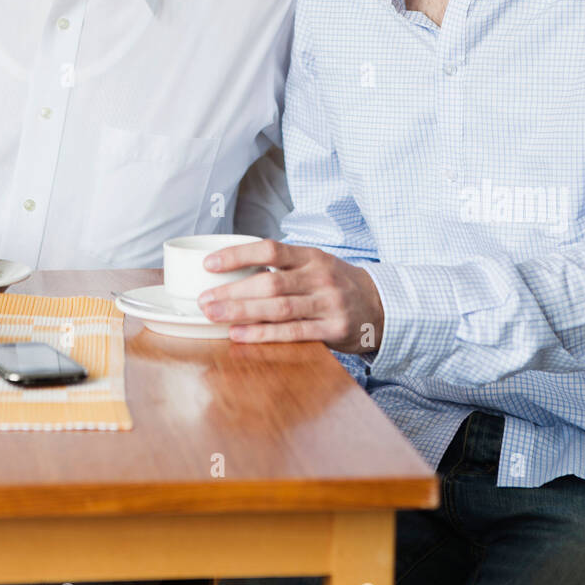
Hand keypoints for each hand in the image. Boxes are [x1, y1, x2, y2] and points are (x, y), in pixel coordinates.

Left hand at [198, 239, 383, 350]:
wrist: (380, 305)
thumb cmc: (336, 284)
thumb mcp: (315, 265)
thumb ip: (283, 267)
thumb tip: (233, 271)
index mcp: (311, 256)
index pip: (269, 249)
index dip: (237, 255)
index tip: (209, 264)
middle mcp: (319, 277)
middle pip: (270, 282)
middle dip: (233, 291)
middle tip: (204, 300)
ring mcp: (328, 303)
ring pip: (278, 307)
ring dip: (242, 312)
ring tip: (214, 316)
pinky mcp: (333, 329)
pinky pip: (293, 332)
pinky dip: (264, 334)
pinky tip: (240, 335)